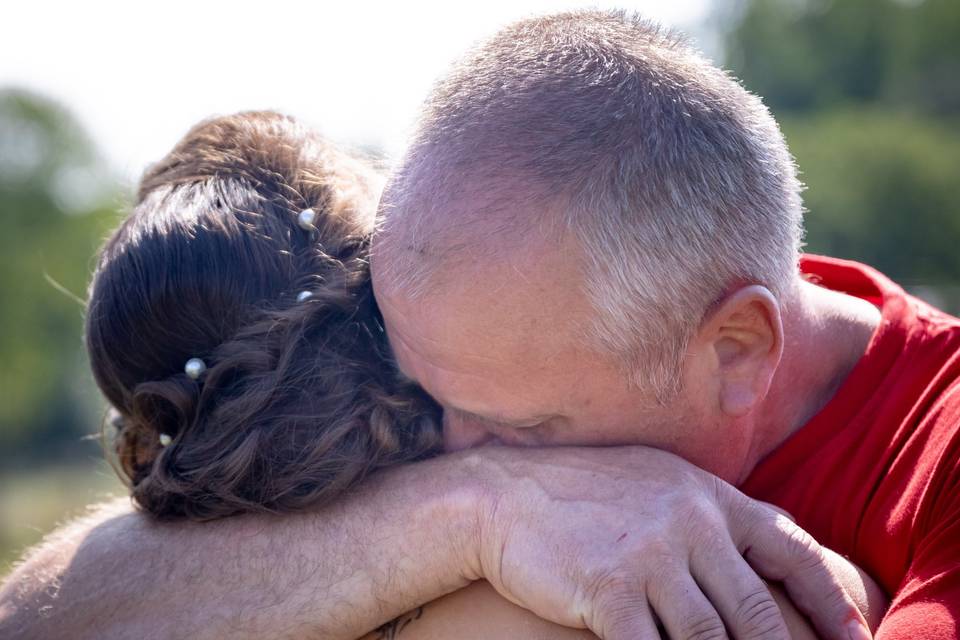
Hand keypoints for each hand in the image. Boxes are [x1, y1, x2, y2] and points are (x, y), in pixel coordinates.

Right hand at [464, 446, 871, 639]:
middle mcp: (688, 522)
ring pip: (710, 638)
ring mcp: (649, 555)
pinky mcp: (609, 588)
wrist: (503, 493)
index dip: (832, 601)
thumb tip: (771, 541)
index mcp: (707, 495)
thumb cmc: (582, 492)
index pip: (790, 548)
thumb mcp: (657, 481)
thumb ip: (712, 511)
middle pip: (756, 608)